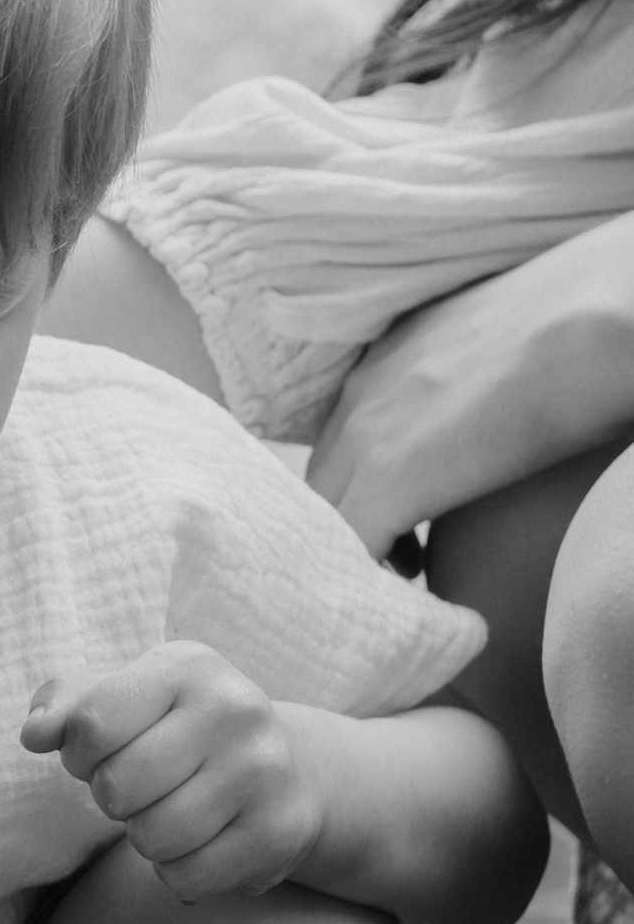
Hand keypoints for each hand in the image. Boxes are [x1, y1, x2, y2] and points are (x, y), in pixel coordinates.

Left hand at [22, 642, 319, 900]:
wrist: (290, 771)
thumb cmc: (180, 732)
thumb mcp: (127, 698)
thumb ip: (67, 704)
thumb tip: (35, 734)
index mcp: (187, 667)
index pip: (91, 724)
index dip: (79, 754)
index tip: (102, 754)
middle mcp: (234, 709)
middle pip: (117, 787)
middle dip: (115, 798)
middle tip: (145, 788)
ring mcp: (263, 771)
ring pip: (152, 838)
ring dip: (147, 838)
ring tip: (174, 813)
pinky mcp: (279, 831)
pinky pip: (187, 877)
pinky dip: (179, 872)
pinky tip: (203, 842)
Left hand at [310, 216, 633, 552]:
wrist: (598, 319)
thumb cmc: (584, 324)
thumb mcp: (504, 345)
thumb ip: (479, 378)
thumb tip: (506, 406)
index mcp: (390, 358)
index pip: (346, 437)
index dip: (366, 486)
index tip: (405, 523)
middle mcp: (363, 394)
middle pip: (323, 481)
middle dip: (351, 526)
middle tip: (402, 564)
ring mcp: (368, 436)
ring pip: (324, 518)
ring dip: (358, 553)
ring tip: (411, 582)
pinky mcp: (390, 480)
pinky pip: (354, 550)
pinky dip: (376, 582)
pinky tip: (419, 604)